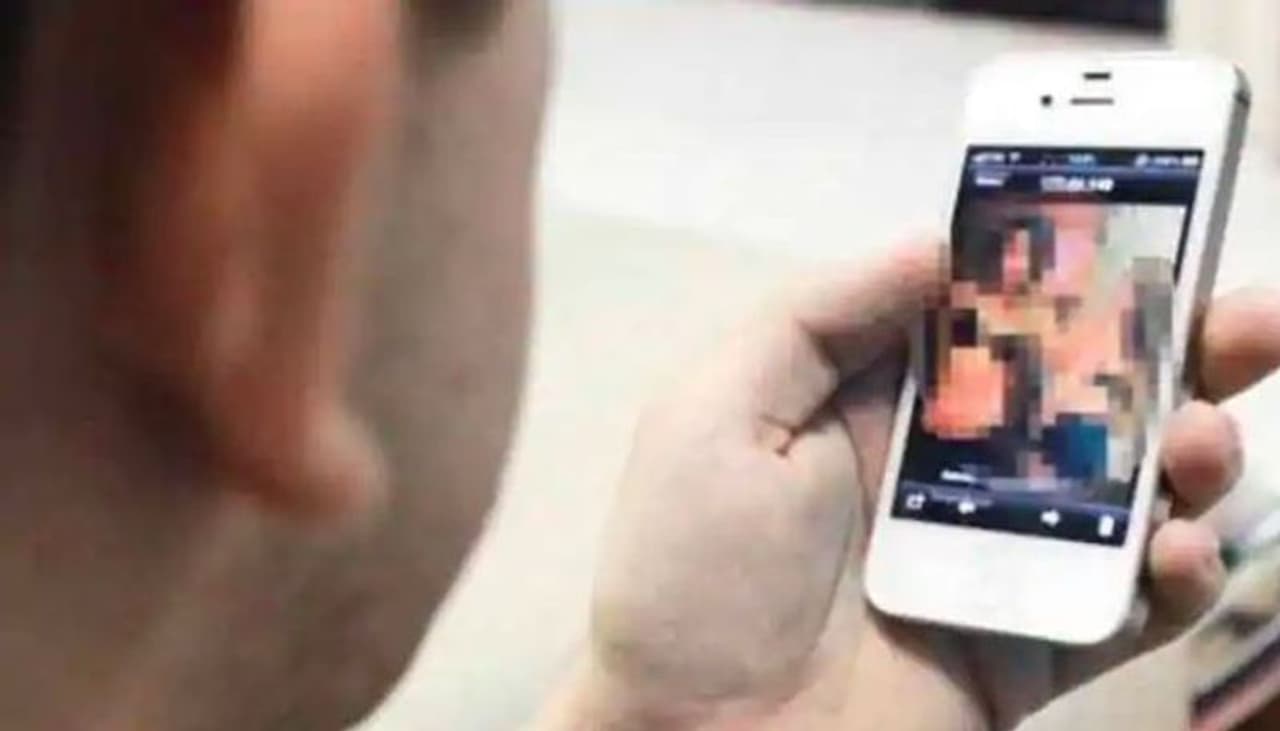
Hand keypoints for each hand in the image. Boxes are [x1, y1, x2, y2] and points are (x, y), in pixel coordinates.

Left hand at [543, 238, 1279, 730]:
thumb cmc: (691, 571)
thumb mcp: (715, 413)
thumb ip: (818, 317)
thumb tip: (934, 242)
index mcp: (878, 398)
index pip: (994, 315)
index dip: (1067, 271)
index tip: (1142, 225)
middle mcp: (951, 466)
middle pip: (1086, 391)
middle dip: (1175, 348)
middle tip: (1244, 319)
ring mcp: (1001, 556)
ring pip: (1132, 489)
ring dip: (1193, 454)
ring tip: (1200, 444)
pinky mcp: (1032, 643)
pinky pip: (1131, 605)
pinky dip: (1179, 575)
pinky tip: (1179, 552)